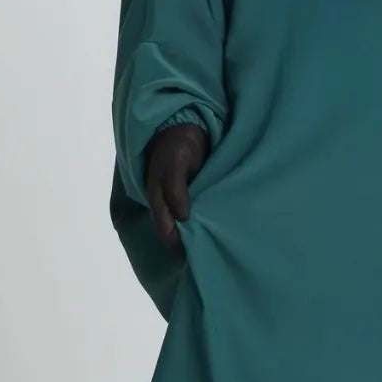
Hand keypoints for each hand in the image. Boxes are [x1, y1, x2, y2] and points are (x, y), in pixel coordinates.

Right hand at [145, 122, 210, 248]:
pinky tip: (223, 228)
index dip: (179, 245)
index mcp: (158, 199)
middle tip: (212, 255)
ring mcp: (182, 200)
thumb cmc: (178, 143)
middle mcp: (168, 204)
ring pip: (189, 225)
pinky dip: (208, 221)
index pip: (166, 231)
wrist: (186, 125)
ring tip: (220, 245)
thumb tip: (182, 217)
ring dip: (201, 233)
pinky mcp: (195, 195)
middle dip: (191, 244)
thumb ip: (176, 189)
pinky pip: (200, 213)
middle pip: (177, 233)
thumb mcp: (175, 163)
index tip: (196, 256)